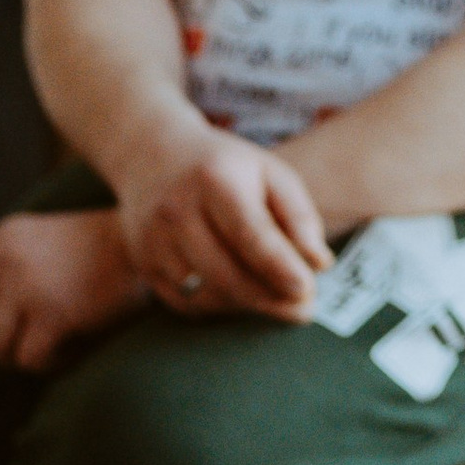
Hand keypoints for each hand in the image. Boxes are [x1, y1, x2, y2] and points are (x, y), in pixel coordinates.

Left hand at [0, 210, 144, 371]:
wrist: (150, 244)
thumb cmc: (99, 250)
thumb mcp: (39, 241)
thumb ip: (1, 267)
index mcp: (0, 240)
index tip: (8, 318)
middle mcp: (5, 259)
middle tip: (33, 338)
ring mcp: (27, 286)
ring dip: (17, 356)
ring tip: (47, 345)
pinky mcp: (53, 313)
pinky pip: (28, 361)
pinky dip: (49, 363)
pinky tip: (71, 347)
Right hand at [117, 129, 330, 319]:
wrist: (152, 156)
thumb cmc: (225, 167)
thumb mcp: (269, 172)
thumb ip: (299, 216)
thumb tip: (320, 264)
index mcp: (214, 180)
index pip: (250, 233)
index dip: (280, 266)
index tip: (307, 289)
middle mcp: (177, 211)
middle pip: (228, 274)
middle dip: (270, 298)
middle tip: (305, 308)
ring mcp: (153, 242)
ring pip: (209, 295)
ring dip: (249, 305)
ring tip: (276, 295)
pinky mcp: (144, 265)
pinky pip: (188, 304)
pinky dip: (221, 306)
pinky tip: (241, 293)